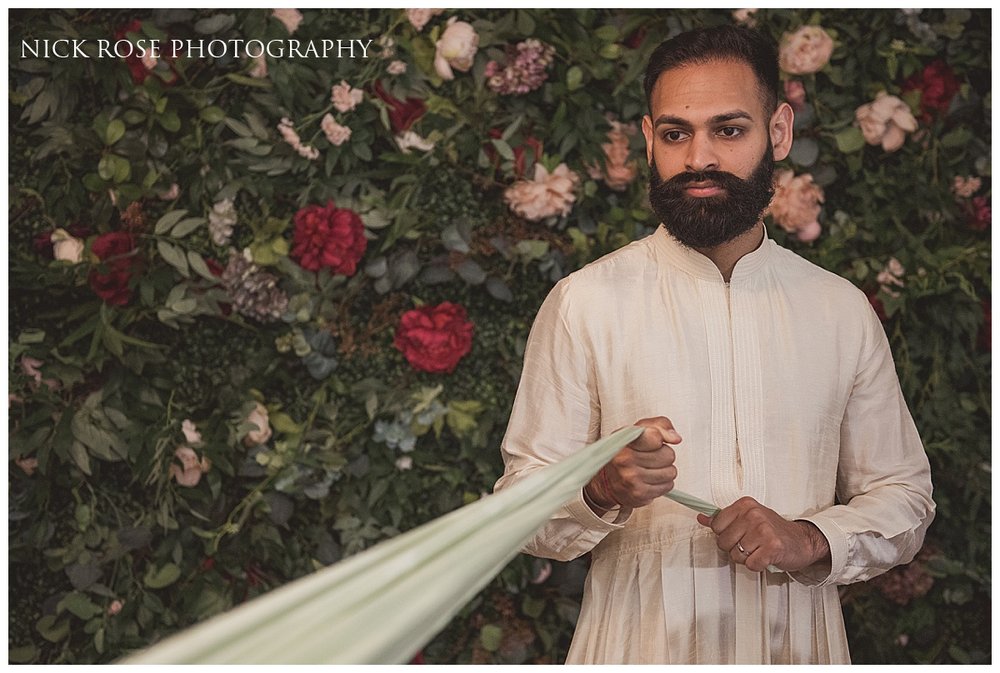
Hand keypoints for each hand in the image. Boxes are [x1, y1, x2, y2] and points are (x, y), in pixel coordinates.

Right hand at [585, 417, 679, 511]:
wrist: (607, 481)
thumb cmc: (626, 452)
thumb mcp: (638, 430)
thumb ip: (660, 425)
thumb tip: (676, 438)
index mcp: (624, 440)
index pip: (655, 436)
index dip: (661, 438)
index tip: (657, 441)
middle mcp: (625, 459)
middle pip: (668, 455)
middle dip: (664, 455)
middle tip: (650, 457)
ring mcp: (631, 478)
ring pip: (671, 472)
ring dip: (664, 471)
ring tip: (650, 469)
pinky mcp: (639, 494)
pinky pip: (668, 485)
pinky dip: (662, 483)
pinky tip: (650, 480)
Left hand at [696, 496, 829, 572]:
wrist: (802, 541)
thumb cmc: (773, 530)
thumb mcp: (747, 518)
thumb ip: (723, 519)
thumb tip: (702, 518)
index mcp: (745, 505)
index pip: (716, 525)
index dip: (725, 535)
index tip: (738, 534)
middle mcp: (753, 514)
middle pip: (723, 542)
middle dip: (734, 548)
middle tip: (751, 545)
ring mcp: (763, 530)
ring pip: (736, 555)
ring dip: (746, 558)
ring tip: (759, 550)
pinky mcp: (772, 548)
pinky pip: (751, 565)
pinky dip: (757, 566)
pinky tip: (766, 558)